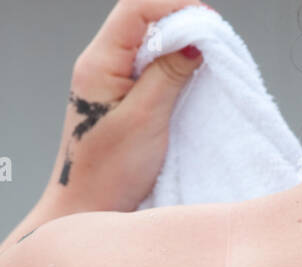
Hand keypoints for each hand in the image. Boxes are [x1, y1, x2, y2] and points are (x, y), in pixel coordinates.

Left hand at [43, 0, 208, 212]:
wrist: (86, 211)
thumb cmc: (106, 173)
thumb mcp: (144, 119)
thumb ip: (168, 74)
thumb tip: (194, 42)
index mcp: (98, 62)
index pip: (135, 9)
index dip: (174, 6)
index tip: (209, 20)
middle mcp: (102, 64)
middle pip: (144, 19)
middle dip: (182, 22)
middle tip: (215, 40)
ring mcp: (112, 82)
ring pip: (150, 44)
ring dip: (181, 46)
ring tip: (208, 59)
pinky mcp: (125, 100)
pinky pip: (152, 69)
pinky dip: (175, 67)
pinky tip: (192, 80)